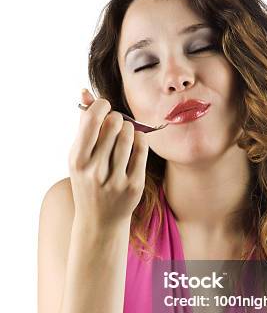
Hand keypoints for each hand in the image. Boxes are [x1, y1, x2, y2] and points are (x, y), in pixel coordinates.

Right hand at [69, 88, 148, 225]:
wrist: (99, 221)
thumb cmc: (88, 180)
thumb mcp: (79, 156)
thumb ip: (84, 125)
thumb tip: (86, 91)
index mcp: (78, 160)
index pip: (93, 120)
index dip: (102, 106)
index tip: (105, 107)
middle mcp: (95, 171)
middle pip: (114, 124)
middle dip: (117, 118)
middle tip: (116, 123)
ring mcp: (116, 180)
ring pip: (130, 134)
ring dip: (130, 127)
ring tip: (126, 133)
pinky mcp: (134, 185)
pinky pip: (142, 149)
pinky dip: (141, 139)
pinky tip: (136, 141)